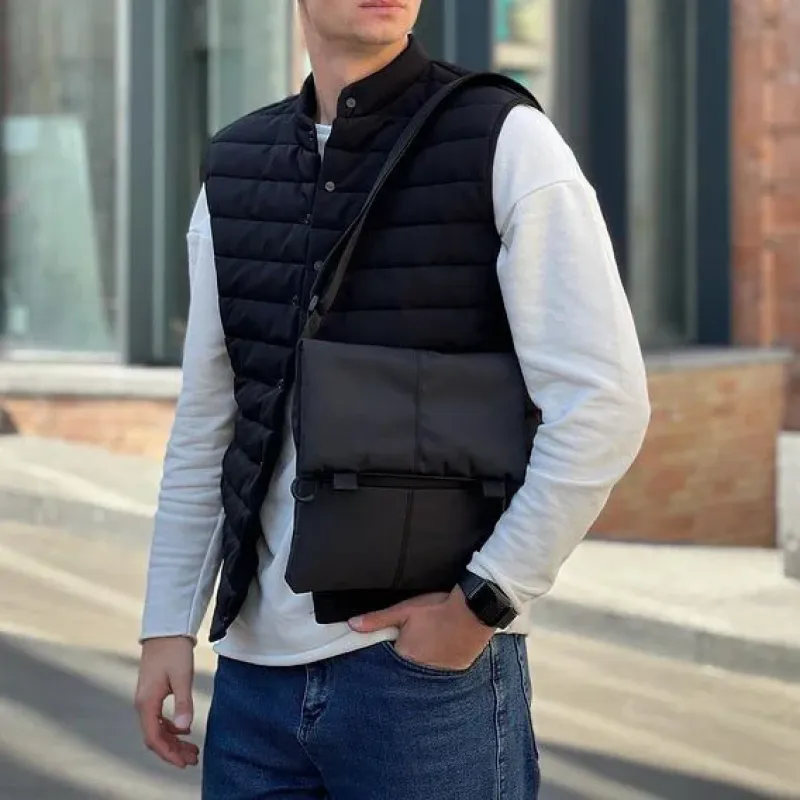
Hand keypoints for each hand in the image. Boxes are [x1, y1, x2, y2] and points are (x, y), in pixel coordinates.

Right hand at [135, 636, 199, 768]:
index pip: (154, 737)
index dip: (168, 753)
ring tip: (191, 750)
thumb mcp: (182, 676)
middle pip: (155, 737)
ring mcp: (146, 699)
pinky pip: (158, 719)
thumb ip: (183, 702)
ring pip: (157, 729)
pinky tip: (184, 730)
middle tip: (193, 759)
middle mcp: (142, 704)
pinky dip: (171, 729)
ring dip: (173, 741)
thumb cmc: (174, 650)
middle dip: (172, 751)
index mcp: (147, 702)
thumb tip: (184, 728)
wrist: (166, 630)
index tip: (184, 762)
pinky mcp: (152, 694)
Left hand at [349, 588, 494, 671]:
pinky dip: (439, 663)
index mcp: (404, 657)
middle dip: (406, 657)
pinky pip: (441, 671)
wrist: (475, 611)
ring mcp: (440, 674)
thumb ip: (377, 620)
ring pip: (424, 671)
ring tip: (430, 644)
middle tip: (416, 640)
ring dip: (423, 662)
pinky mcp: (456, 671)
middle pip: (406, 668)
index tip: (394, 640)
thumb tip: (352, 624)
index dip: (390, 649)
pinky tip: (443, 649)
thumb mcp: (405, 610)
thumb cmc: (437, 609)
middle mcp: (420, 673)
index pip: (388, 660)